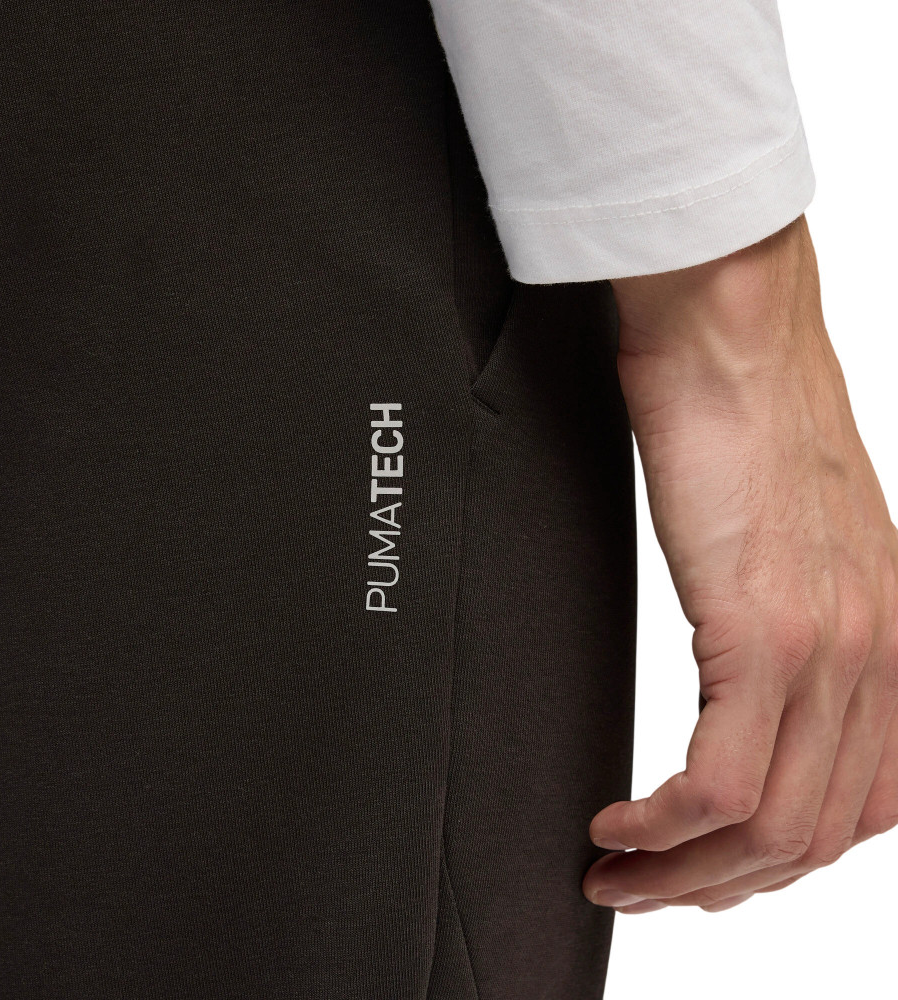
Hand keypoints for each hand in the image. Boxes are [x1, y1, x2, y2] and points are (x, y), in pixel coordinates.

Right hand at [584, 216, 897, 914]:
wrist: (729, 328)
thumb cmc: (744, 412)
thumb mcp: (798, 537)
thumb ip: (792, 618)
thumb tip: (743, 680)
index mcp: (893, 636)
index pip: (869, 805)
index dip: (785, 863)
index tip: (711, 870)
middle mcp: (880, 654)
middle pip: (817, 835)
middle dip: (723, 888)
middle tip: (647, 892)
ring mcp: (828, 646)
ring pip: (775, 828)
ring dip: (687, 874)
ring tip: (619, 874)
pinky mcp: (762, 628)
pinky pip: (719, 781)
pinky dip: (662, 828)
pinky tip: (615, 825)